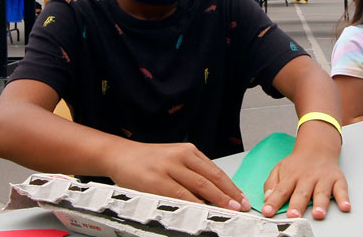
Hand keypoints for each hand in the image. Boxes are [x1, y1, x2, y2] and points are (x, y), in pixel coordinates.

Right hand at [103, 141, 250, 211]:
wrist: (119, 155)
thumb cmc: (148, 161)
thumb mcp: (174, 160)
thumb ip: (192, 173)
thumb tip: (215, 194)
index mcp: (188, 151)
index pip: (216, 171)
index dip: (231, 186)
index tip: (242, 199)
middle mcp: (181, 156)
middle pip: (212, 178)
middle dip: (229, 195)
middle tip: (241, 207)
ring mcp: (168, 167)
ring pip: (199, 185)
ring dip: (217, 200)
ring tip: (229, 210)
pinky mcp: (156, 179)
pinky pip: (180, 194)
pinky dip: (194, 204)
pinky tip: (203, 211)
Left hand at [262, 144, 349, 219]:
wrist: (317, 147)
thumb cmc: (298, 164)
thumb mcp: (280, 169)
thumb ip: (271, 184)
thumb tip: (267, 199)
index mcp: (291, 176)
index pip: (281, 190)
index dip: (274, 202)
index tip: (268, 212)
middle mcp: (307, 178)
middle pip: (301, 193)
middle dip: (297, 205)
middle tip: (293, 215)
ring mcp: (323, 179)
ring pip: (321, 192)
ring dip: (320, 204)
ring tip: (318, 214)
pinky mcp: (337, 179)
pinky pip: (341, 189)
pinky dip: (344, 198)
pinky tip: (345, 206)